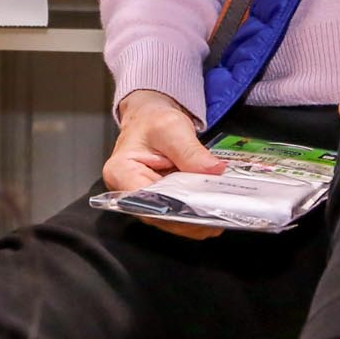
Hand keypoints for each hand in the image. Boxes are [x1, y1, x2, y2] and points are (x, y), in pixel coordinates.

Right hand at [105, 90, 227, 238]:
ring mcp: (144, 200)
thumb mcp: (172, 127)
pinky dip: (195, 212)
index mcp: (120, 172)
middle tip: (216, 213)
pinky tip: (211, 208)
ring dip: (195, 218)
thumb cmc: (151, 121)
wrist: (152, 119)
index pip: (145, 199)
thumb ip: (190, 151)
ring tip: (218, 212)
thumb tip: (212, 170)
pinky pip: (177, 213)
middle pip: (159, 214)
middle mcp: (126, 192)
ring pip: (170, 219)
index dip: (172, 208)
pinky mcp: (159, 202)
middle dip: (189, 216)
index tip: (197, 208)